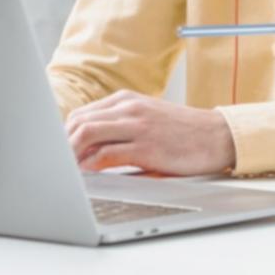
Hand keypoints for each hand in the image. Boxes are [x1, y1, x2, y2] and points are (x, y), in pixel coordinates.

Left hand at [65, 90, 236, 175]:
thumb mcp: (147, 118)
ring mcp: (138, 125)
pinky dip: (91, 165)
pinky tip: (88, 174)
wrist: (217, 136)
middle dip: (61, 146)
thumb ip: (118, 126)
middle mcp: (129, 108)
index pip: (80, 115)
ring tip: (67, 171)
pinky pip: (107, 155)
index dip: (63, 136)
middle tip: (57, 166)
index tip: (58, 154)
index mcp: (127, 100)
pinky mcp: (147, 147)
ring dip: (70, 154)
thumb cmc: (182, 132)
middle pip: (77, 122)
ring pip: (86, 133)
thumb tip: (85, 149)